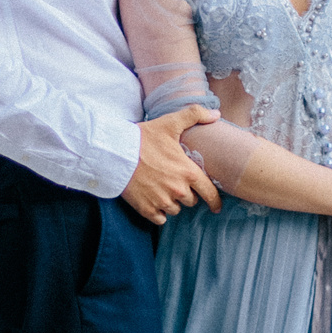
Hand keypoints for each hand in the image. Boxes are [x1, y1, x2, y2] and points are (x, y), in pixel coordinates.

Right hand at [120, 105, 222, 223]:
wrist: (115, 153)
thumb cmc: (143, 138)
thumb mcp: (169, 123)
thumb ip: (194, 114)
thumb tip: (216, 114)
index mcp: (187, 172)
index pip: (210, 193)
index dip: (215, 200)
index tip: (216, 205)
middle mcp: (177, 190)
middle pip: (191, 201)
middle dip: (187, 194)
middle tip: (177, 183)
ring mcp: (161, 201)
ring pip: (175, 210)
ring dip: (173, 203)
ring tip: (163, 189)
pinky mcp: (146, 209)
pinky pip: (160, 219)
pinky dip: (159, 213)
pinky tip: (154, 201)